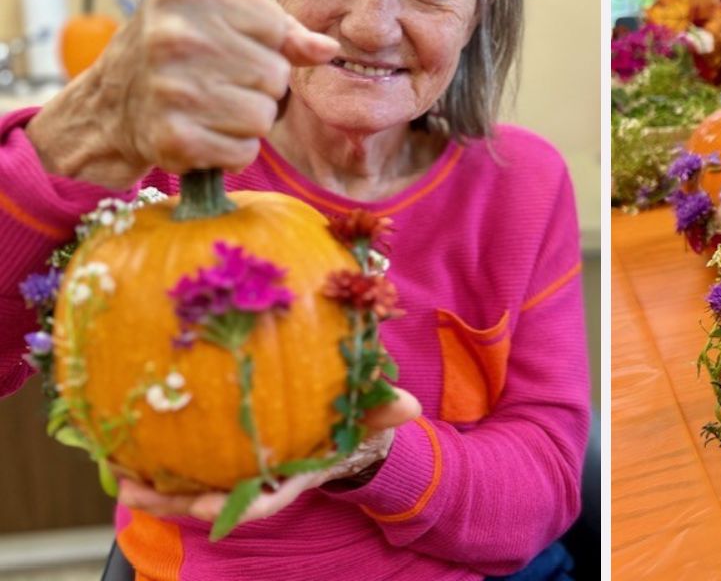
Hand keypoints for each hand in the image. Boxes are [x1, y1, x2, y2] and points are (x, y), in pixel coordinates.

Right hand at [28, 0, 338, 187]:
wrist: (109, 106)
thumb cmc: (177, 55)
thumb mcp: (220, 20)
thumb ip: (280, 30)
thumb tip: (328, 49)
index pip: (276, 27)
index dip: (268, 47)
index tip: (236, 50)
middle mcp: (173, 35)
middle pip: (275, 75)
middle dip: (260, 87)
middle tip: (222, 85)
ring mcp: (170, 88)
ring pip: (264, 116)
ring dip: (248, 121)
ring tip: (212, 109)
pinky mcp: (172, 137)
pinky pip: (244, 152)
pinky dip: (232, 150)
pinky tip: (204, 133)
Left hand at [116, 391, 421, 525]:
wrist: (344, 425)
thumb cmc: (354, 422)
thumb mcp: (372, 414)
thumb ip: (386, 409)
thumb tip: (408, 405)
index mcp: (295, 473)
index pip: (265, 498)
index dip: (235, 507)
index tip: (206, 508)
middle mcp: (263, 478)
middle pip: (215, 499)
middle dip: (174, 502)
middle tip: (136, 492)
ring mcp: (242, 470)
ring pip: (193, 487)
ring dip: (156, 486)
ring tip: (119, 476)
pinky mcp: (226, 455)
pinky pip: (189, 463)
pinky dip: (160, 461)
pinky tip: (129, 449)